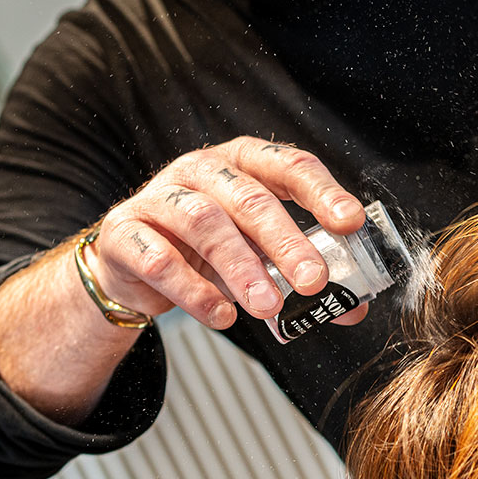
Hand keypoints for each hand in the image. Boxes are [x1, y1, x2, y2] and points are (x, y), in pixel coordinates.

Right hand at [85, 137, 367, 329]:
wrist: (133, 265)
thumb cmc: (206, 251)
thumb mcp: (257, 255)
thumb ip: (300, 274)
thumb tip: (353, 307)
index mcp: (242, 163)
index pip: (288, 165)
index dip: (321, 192)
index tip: (350, 223)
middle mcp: (201, 170)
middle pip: (249, 197)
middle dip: (286, 241)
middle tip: (314, 281)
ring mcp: (159, 197)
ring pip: (204, 223)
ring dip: (240, 267)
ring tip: (268, 306)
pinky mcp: (125, 233)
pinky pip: (159, 259)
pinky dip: (194, 291)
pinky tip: (221, 315)